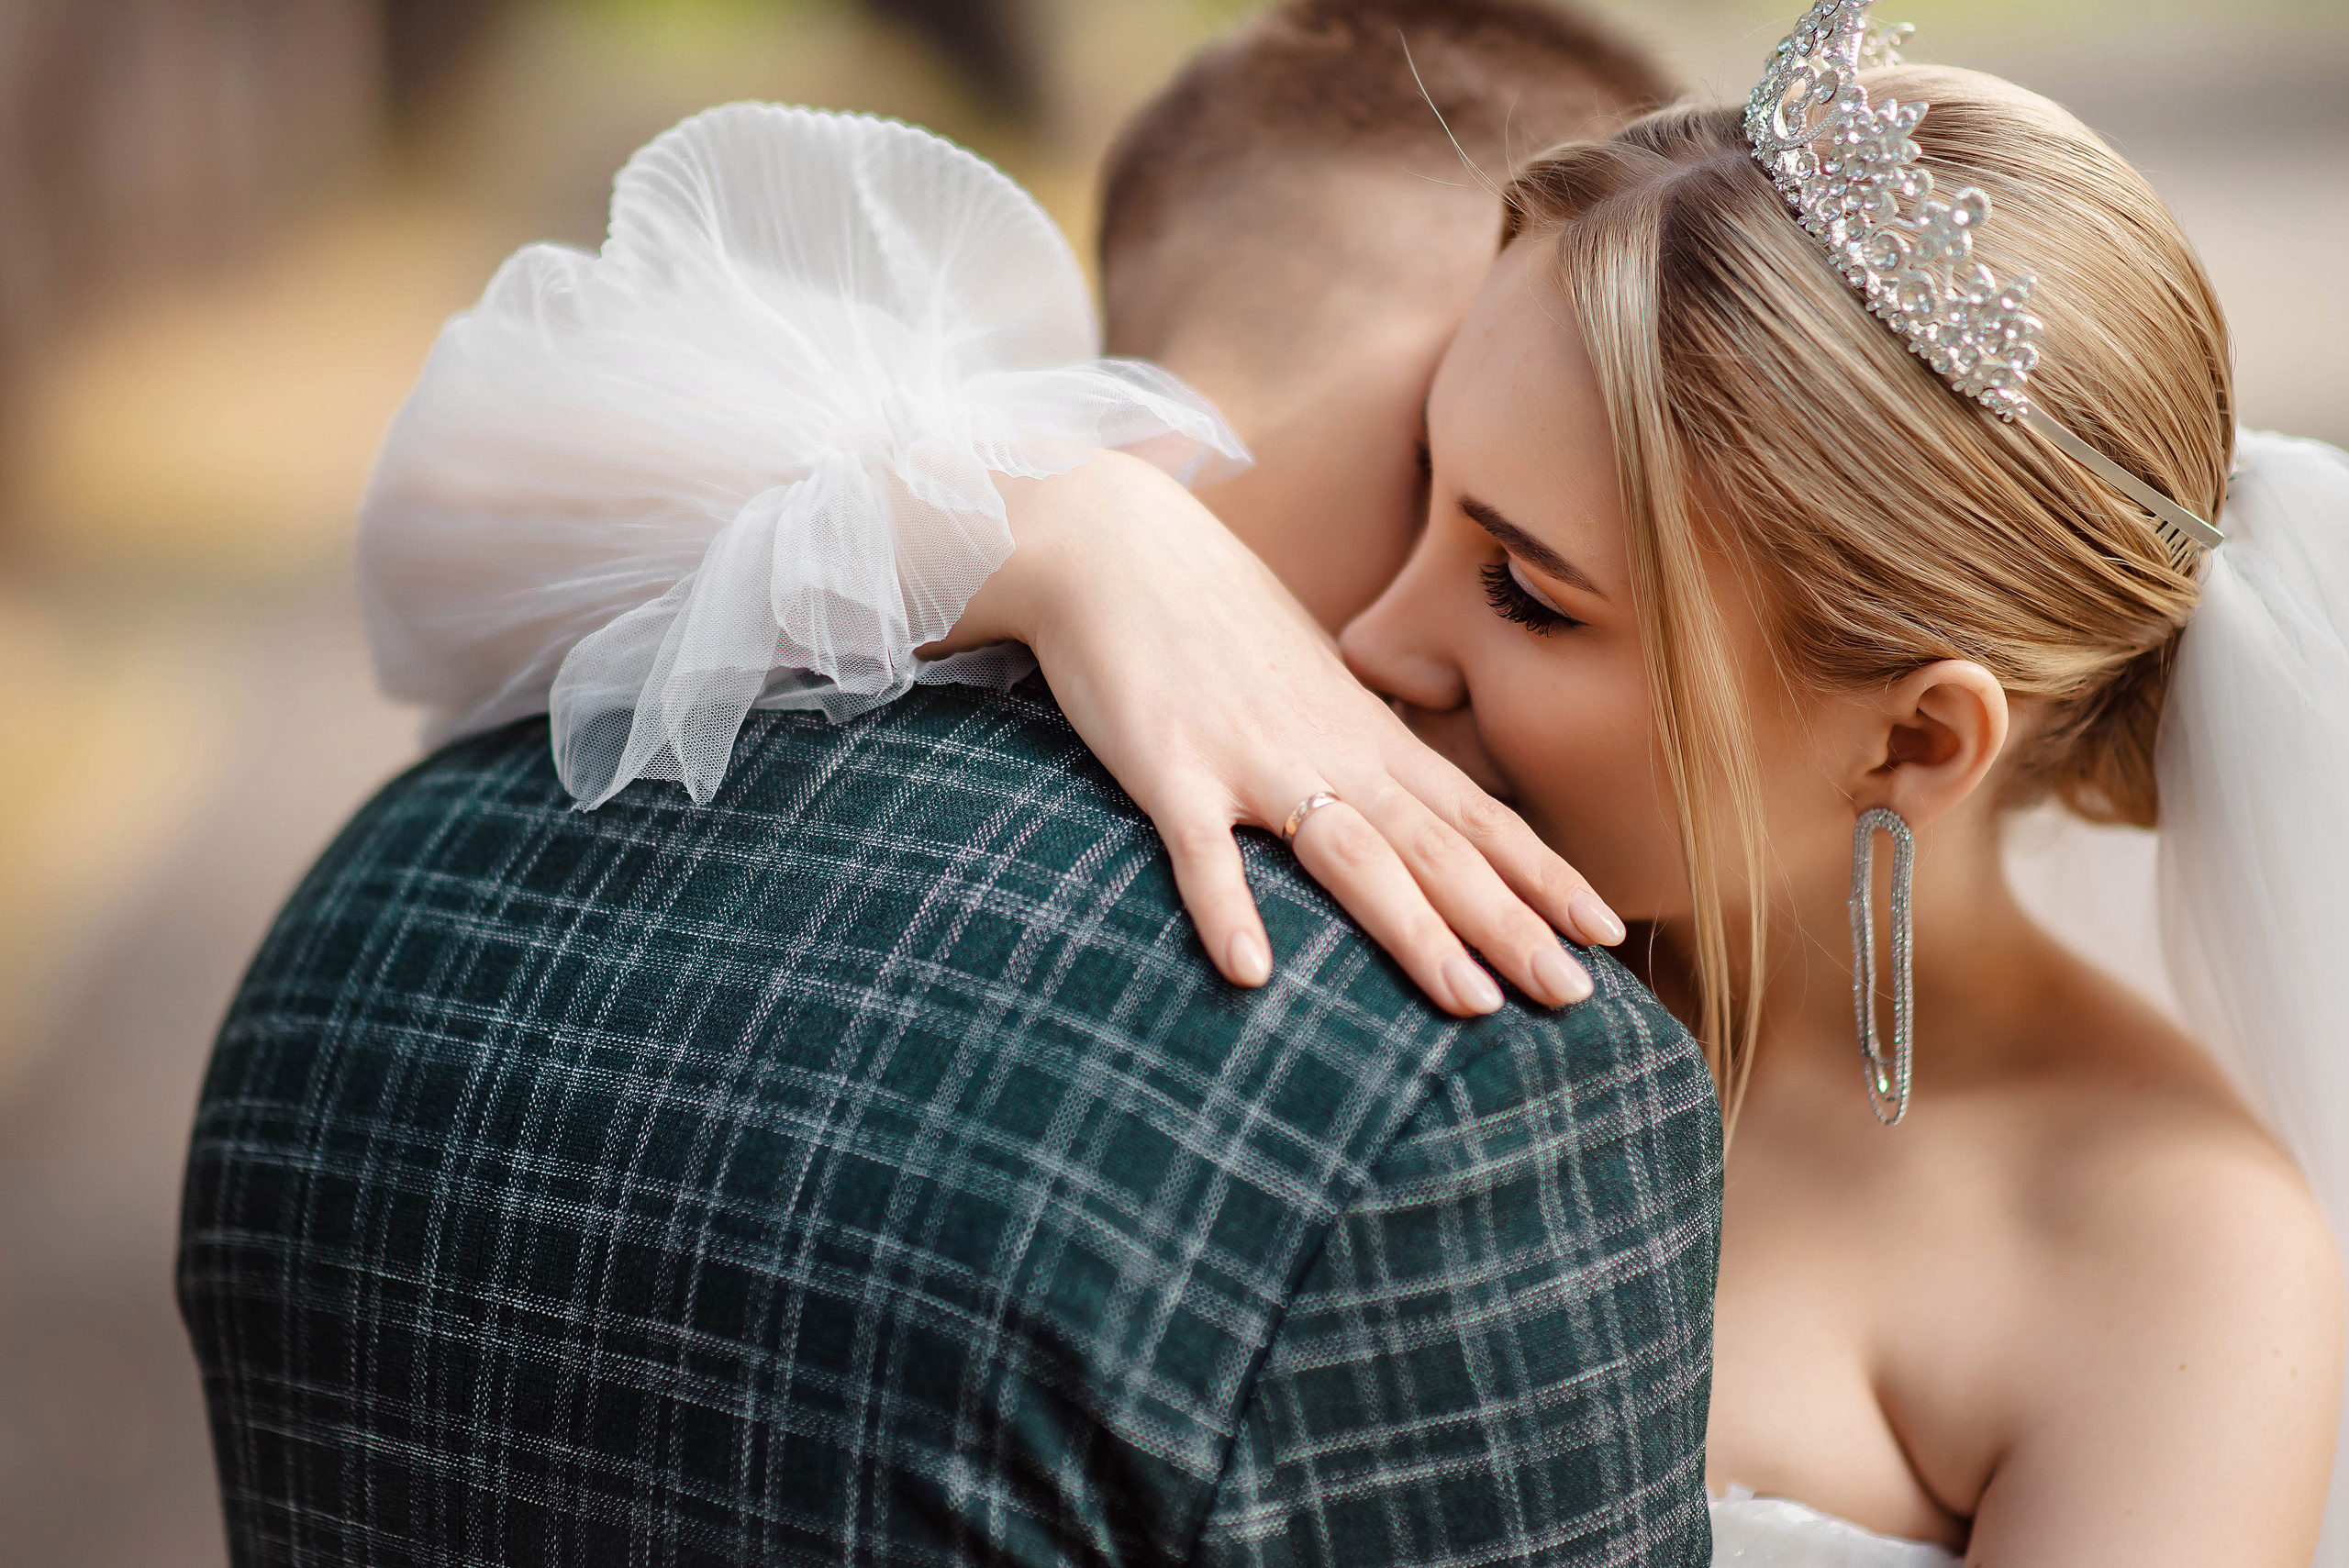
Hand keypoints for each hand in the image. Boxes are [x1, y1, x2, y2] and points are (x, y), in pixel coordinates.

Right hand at [938, 450, 1624, 1017]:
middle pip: (1436, 848)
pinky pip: (1202, 850)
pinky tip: (1251, 973)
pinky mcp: (1170, 769)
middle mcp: (1329, 749)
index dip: (1543, 876)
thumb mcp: (1312, 682)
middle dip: (1510, 924)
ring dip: (1413, 929)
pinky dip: (1227, 907)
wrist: (1116, 543)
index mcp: (1367, 735)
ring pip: (1349, 855)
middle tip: (1576, 997)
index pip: (1476, 815)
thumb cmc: (1214, 619)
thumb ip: (1362, 746)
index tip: (1609, 934)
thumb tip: (1414, 806)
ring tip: (1470, 1002)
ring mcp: (1253, 759)